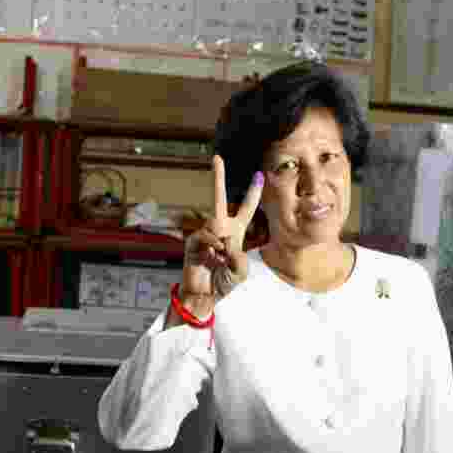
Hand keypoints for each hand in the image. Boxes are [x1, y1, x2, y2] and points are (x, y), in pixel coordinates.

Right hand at [179, 155, 262, 311]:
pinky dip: (213, 248)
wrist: (204, 295)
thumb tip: (224, 242)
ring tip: (220, 260)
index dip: (252, 193)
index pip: (245, 209)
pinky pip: (207, 237)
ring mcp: (205, 233)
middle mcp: (220, 228)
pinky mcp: (193, 241)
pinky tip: (212, 258)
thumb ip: (238, 257)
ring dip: (223, 245)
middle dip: (217, 177)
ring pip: (217, 226)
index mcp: (235, 232)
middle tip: (216, 157)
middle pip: (218, 198)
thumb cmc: (223, 283)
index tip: (259, 175)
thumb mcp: (240, 271)